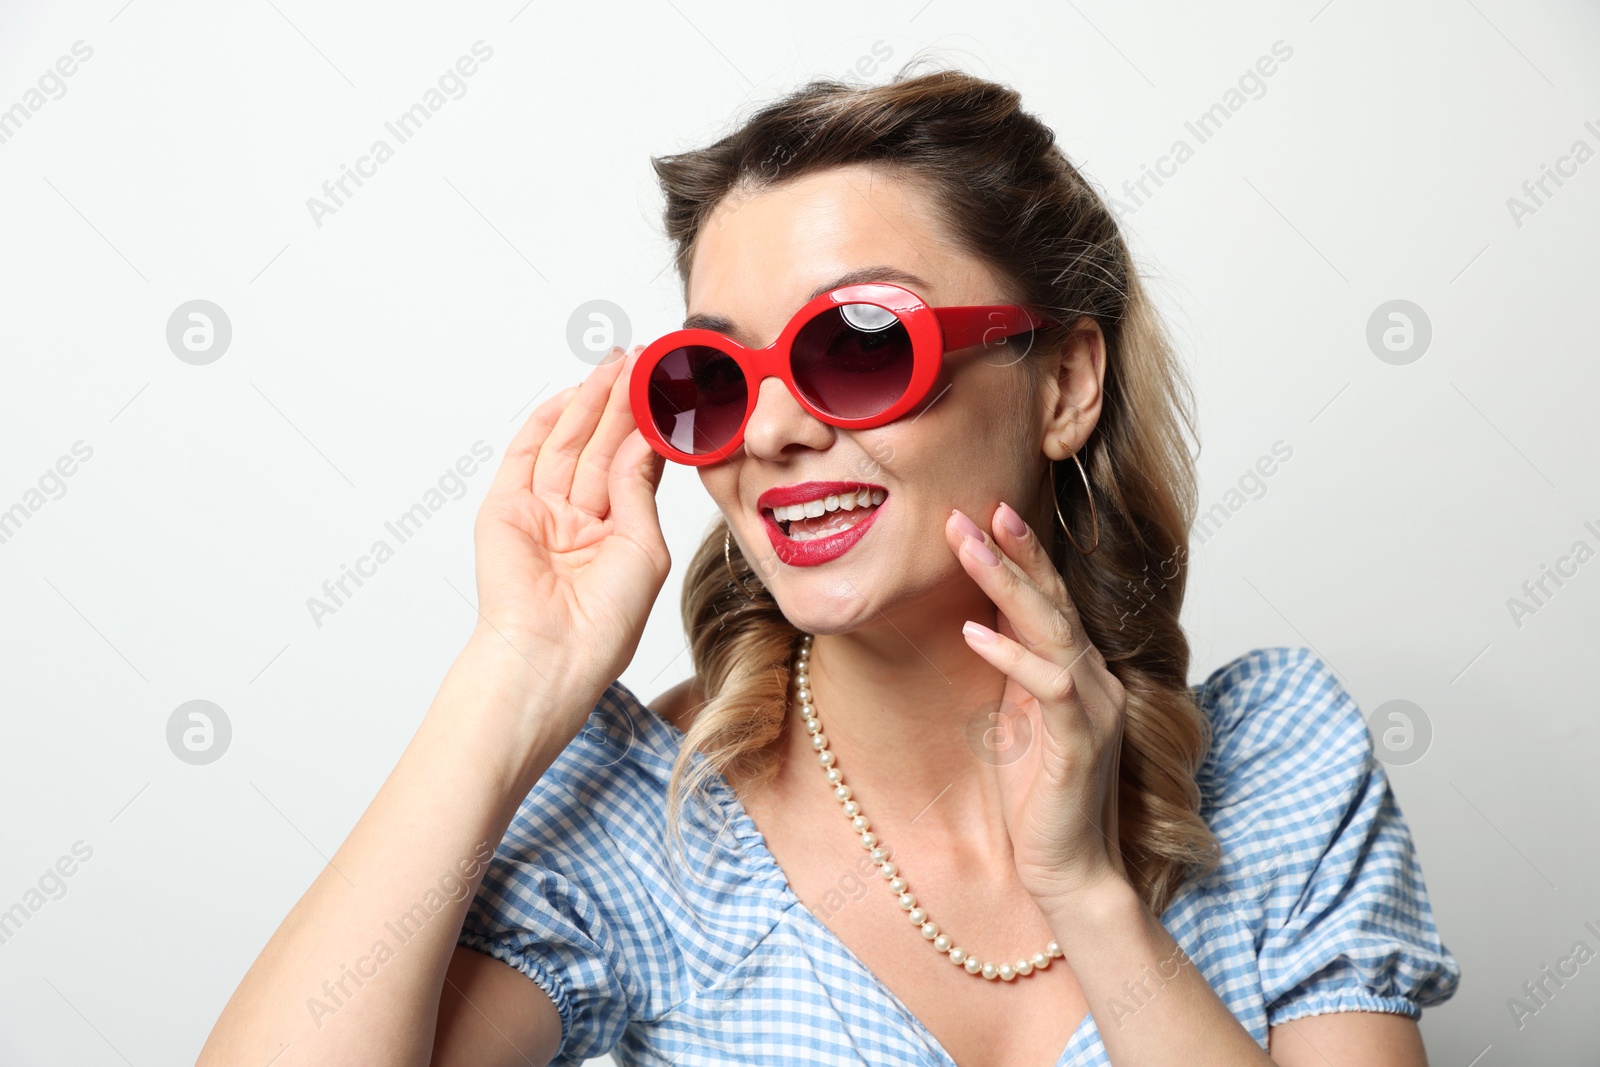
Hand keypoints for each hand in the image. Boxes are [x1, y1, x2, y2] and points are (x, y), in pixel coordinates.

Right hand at [471, 346, 669, 714]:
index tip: (670, 393)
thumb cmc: (604, 623)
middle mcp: (577, 522)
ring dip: (591, 403)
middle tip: (642, 361)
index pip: (634, 469)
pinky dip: (547, 421)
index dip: (649, 430)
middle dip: (622, 404)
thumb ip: (638, 490)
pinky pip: (526, 455)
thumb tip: (642, 440)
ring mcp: (540, 513)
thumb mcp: (642, 550)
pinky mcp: (505, 509)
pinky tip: (572, 394)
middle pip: (602, 448)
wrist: (552, 654)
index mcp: (614, 537)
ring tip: (616, 365)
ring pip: (569, 444)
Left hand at [944, 502, 1129, 907]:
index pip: (1052, 600)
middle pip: (1054, 601)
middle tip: (972, 509)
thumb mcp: (1016, 719)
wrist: (1068, 870)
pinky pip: (1049, 687)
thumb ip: (1013, 669)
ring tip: (966, 545)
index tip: (987, 511)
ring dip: (1007, 584)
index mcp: (1079, 673)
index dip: (1024, 554)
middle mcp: (1094, 682)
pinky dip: (1011, 656)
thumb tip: (981, 618)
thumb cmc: (1036, 799)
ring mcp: (1093, 710)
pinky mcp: (1079, 744)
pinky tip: (974, 631)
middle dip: (1013, 551)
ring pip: (1053, 631)